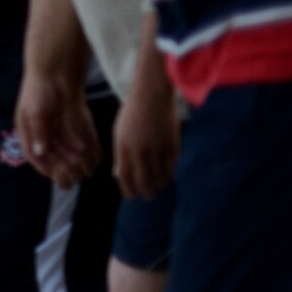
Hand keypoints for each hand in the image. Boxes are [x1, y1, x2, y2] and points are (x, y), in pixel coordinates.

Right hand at [14, 69, 99, 188]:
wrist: (54, 71)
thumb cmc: (39, 89)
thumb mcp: (36, 111)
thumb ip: (39, 132)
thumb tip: (39, 153)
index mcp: (26, 130)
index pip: (32, 154)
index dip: (42, 166)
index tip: (53, 174)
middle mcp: (38, 131)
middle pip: (48, 153)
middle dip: (60, 163)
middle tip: (71, 171)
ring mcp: (51, 127)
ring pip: (60, 148)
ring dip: (69, 156)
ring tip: (80, 163)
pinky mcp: (62, 122)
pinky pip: (68, 138)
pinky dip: (75, 145)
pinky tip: (83, 150)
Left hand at [114, 85, 179, 200]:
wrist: (152, 95)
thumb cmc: (133, 113)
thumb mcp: (120, 133)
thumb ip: (120, 154)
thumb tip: (120, 175)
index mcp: (123, 148)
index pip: (125, 177)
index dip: (128, 190)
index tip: (132, 195)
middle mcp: (140, 151)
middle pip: (143, 181)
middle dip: (145, 192)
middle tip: (148, 196)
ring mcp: (157, 148)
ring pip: (160, 176)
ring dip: (159, 184)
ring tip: (158, 186)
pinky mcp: (172, 144)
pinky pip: (172, 166)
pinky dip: (170, 174)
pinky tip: (169, 177)